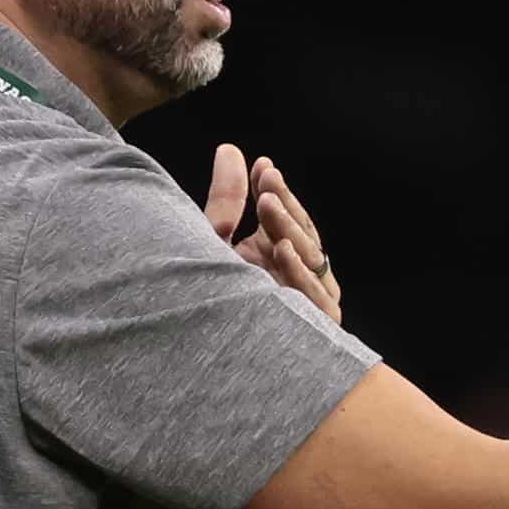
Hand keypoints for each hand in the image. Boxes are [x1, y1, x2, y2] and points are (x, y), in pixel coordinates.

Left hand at [203, 143, 343, 322]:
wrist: (196, 358)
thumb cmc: (204, 300)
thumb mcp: (211, 240)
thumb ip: (226, 199)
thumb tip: (230, 149)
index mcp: (277, 257)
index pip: (289, 220)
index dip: (279, 193)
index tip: (263, 167)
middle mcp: (296, 278)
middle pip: (303, 236)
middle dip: (286, 207)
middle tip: (267, 183)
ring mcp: (307, 304)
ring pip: (312, 260)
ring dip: (291, 230)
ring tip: (269, 204)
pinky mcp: (312, 330)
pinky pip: (312, 298)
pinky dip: (297, 272)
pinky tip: (282, 249)